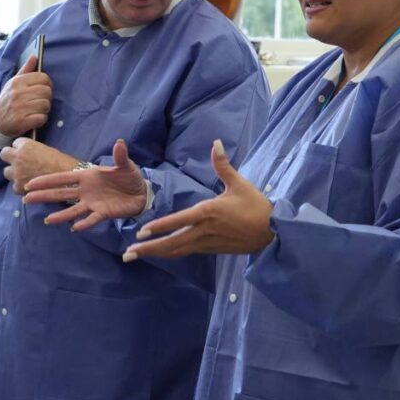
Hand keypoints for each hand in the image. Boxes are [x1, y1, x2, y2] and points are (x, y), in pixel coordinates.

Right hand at [0, 54, 52, 136]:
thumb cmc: (8, 100)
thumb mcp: (13, 83)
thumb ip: (26, 70)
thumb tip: (35, 56)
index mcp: (17, 82)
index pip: (44, 78)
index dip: (46, 84)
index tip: (42, 89)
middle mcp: (18, 93)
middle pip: (47, 92)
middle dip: (46, 98)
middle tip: (38, 101)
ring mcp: (20, 108)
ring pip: (46, 105)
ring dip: (44, 109)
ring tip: (35, 110)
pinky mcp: (22, 121)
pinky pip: (42, 118)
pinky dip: (40, 120)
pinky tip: (33, 119)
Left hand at [1, 138, 77, 193]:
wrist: (69, 177)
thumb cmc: (62, 162)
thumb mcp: (46, 149)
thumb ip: (32, 150)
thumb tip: (27, 153)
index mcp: (26, 145)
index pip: (15, 143)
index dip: (21, 148)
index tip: (26, 152)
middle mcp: (18, 158)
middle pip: (4, 154)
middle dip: (11, 157)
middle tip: (20, 162)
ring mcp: (17, 173)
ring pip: (7, 172)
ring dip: (15, 173)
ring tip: (27, 175)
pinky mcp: (19, 187)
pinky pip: (14, 186)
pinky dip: (21, 186)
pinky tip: (31, 185)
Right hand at [23, 139, 147, 229]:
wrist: (142, 192)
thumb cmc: (129, 177)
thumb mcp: (125, 165)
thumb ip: (120, 156)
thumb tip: (119, 142)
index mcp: (87, 176)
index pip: (63, 178)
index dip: (47, 180)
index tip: (30, 183)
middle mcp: (86, 190)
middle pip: (61, 193)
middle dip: (44, 196)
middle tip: (26, 198)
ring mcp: (93, 203)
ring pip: (73, 209)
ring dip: (61, 215)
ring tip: (47, 220)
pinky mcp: (103, 213)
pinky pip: (92, 219)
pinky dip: (84, 223)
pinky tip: (74, 228)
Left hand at [122, 140, 272, 261]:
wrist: (272, 231)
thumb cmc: (256, 206)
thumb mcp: (239, 183)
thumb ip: (222, 165)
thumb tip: (215, 143)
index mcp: (207, 212)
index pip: (177, 221)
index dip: (158, 228)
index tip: (141, 233)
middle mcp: (203, 231)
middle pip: (171, 243)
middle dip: (148, 249)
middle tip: (127, 254)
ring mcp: (207, 243)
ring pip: (177, 251)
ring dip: (156, 254)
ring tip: (137, 256)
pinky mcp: (212, 249)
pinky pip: (187, 252)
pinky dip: (171, 253)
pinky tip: (162, 253)